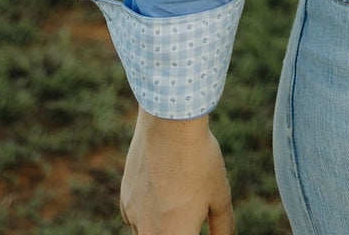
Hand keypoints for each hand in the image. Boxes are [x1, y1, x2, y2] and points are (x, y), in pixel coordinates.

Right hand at [121, 110, 233, 233]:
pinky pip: (136, 218)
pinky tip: (161, 189)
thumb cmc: (199, 161)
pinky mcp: (125, 200)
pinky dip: (148, 212)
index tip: (197, 222)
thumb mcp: (219, 194)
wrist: (168, 125)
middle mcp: (150, 233)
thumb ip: (223, 225)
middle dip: (177, 230)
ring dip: (161, 226)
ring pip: (147, 233)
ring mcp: (134, 218)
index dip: (192, 231)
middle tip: (188, 211)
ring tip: (178, 198)